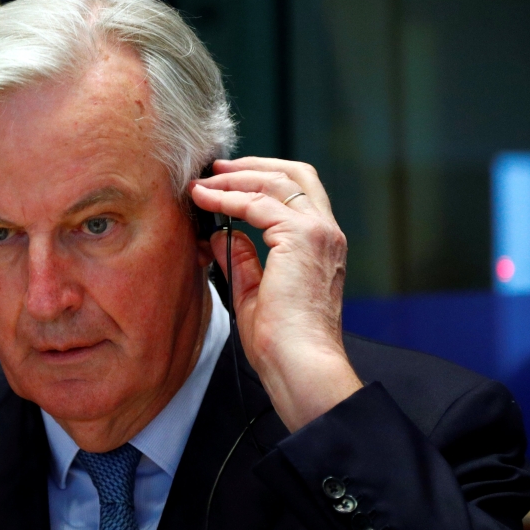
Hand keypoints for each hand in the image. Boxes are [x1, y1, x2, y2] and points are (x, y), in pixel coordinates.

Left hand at [191, 157, 361, 431]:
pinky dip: (228, 198)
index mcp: (321, 245)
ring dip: (234, 179)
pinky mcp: (302, 237)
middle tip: (215, 169)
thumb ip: (242, 259)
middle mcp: (326, 232)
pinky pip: (258, 204)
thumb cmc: (281, 341)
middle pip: (294, 174)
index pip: (298, 192)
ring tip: (202, 183)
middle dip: (252, 167)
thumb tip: (221, 235)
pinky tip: (205, 201)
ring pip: (276, 182)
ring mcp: (318, 232)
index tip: (227, 180)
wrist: (299, 363)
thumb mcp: (254, 292)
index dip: (262, 179)